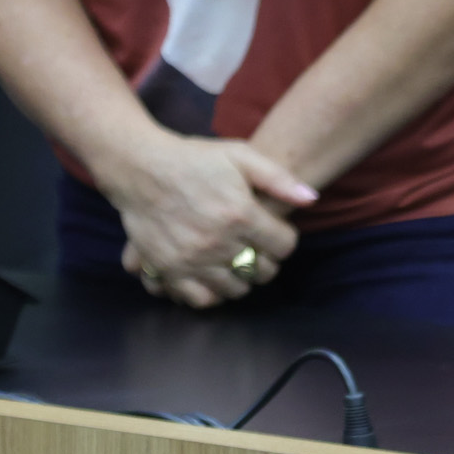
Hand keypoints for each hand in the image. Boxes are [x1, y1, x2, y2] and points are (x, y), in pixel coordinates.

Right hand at [103, 132, 315, 307]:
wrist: (142, 169)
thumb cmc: (195, 159)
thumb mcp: (241, 155)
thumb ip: (279, 178)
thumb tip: (312, 198)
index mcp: (240, 214)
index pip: (283, 246)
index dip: (285, 241)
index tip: (278, 234)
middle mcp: (217, 241)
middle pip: (262, 271)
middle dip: (268, 262)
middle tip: (261, 250)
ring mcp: (191, 259)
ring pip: (235, 289)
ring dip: (244, 279)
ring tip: (240, 262)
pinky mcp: (168, 269)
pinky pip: (200, 298)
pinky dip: (213, 293)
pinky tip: (216, 277)